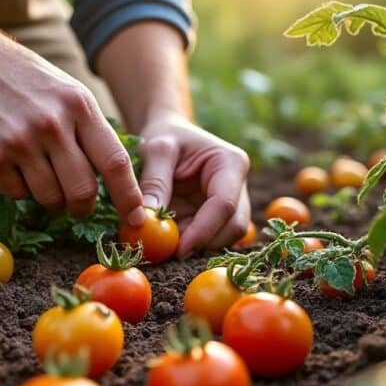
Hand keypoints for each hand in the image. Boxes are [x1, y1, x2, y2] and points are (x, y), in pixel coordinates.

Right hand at [0, 33, 145, 226]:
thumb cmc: (23, 79)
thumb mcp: (67, 91)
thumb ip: (90, 129)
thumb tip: (116, 179)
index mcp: (79, 105)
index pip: (114, 162)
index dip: (129, 196)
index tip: (136, 217)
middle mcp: (53, 124)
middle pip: (83, 190)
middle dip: (83, 207)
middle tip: (77, 204)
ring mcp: (21, 140)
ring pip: (50, 198)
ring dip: (50, 199)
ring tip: (40, 176)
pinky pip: (17, 194)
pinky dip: (19, 189)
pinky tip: (12, 164)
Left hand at [137, 113, 250, 256]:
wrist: (168, 135)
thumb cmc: (164, 136)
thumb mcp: (156, 150)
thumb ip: (154, 182)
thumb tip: (147, 220)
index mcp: (231, 163)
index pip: (224, 205)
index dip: (203, 231)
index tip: (178, 250)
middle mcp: (238, 186)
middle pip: (233, 227)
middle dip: (202, 242)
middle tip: (167, 251)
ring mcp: (232, 203)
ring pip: (225, 237)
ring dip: (196, 245)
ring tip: (165, 239)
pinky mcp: (218, 217)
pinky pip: (211, 238)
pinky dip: (190, 243)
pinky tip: (170, 237)